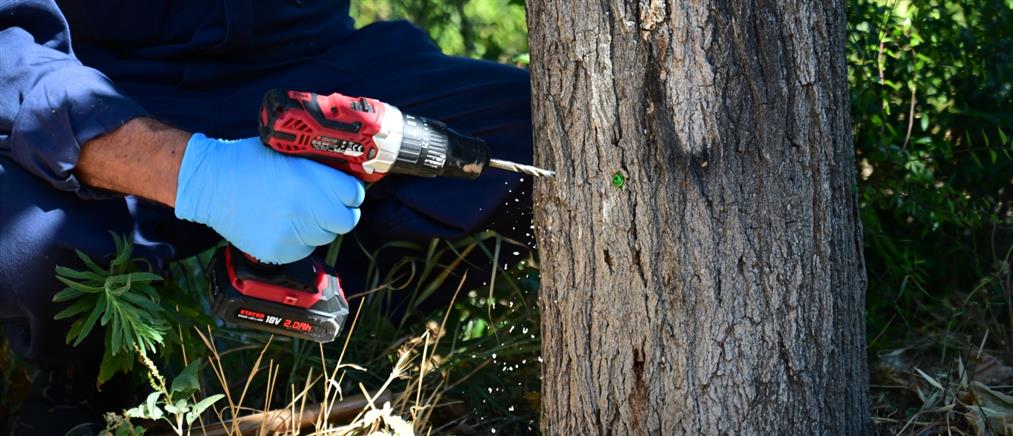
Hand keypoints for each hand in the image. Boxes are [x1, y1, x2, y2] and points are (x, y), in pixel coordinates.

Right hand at [174, 134, 364, 263]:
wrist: (209, 183)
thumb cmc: (247, 162)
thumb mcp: (289, 154)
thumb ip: (319, 168)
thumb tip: (346, 177)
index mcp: (309, 179)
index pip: (354, 194)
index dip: (349, 193)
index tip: (343, 193)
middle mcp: (304, 208)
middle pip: (346, 221)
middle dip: (340, 213)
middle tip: (326, 207)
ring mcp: (291, 233)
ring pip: (325, 237)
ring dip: (318, 227)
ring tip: (297, 212)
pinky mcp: (278, 251)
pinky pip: (304, 250)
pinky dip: (299, 241)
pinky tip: (282, 224)